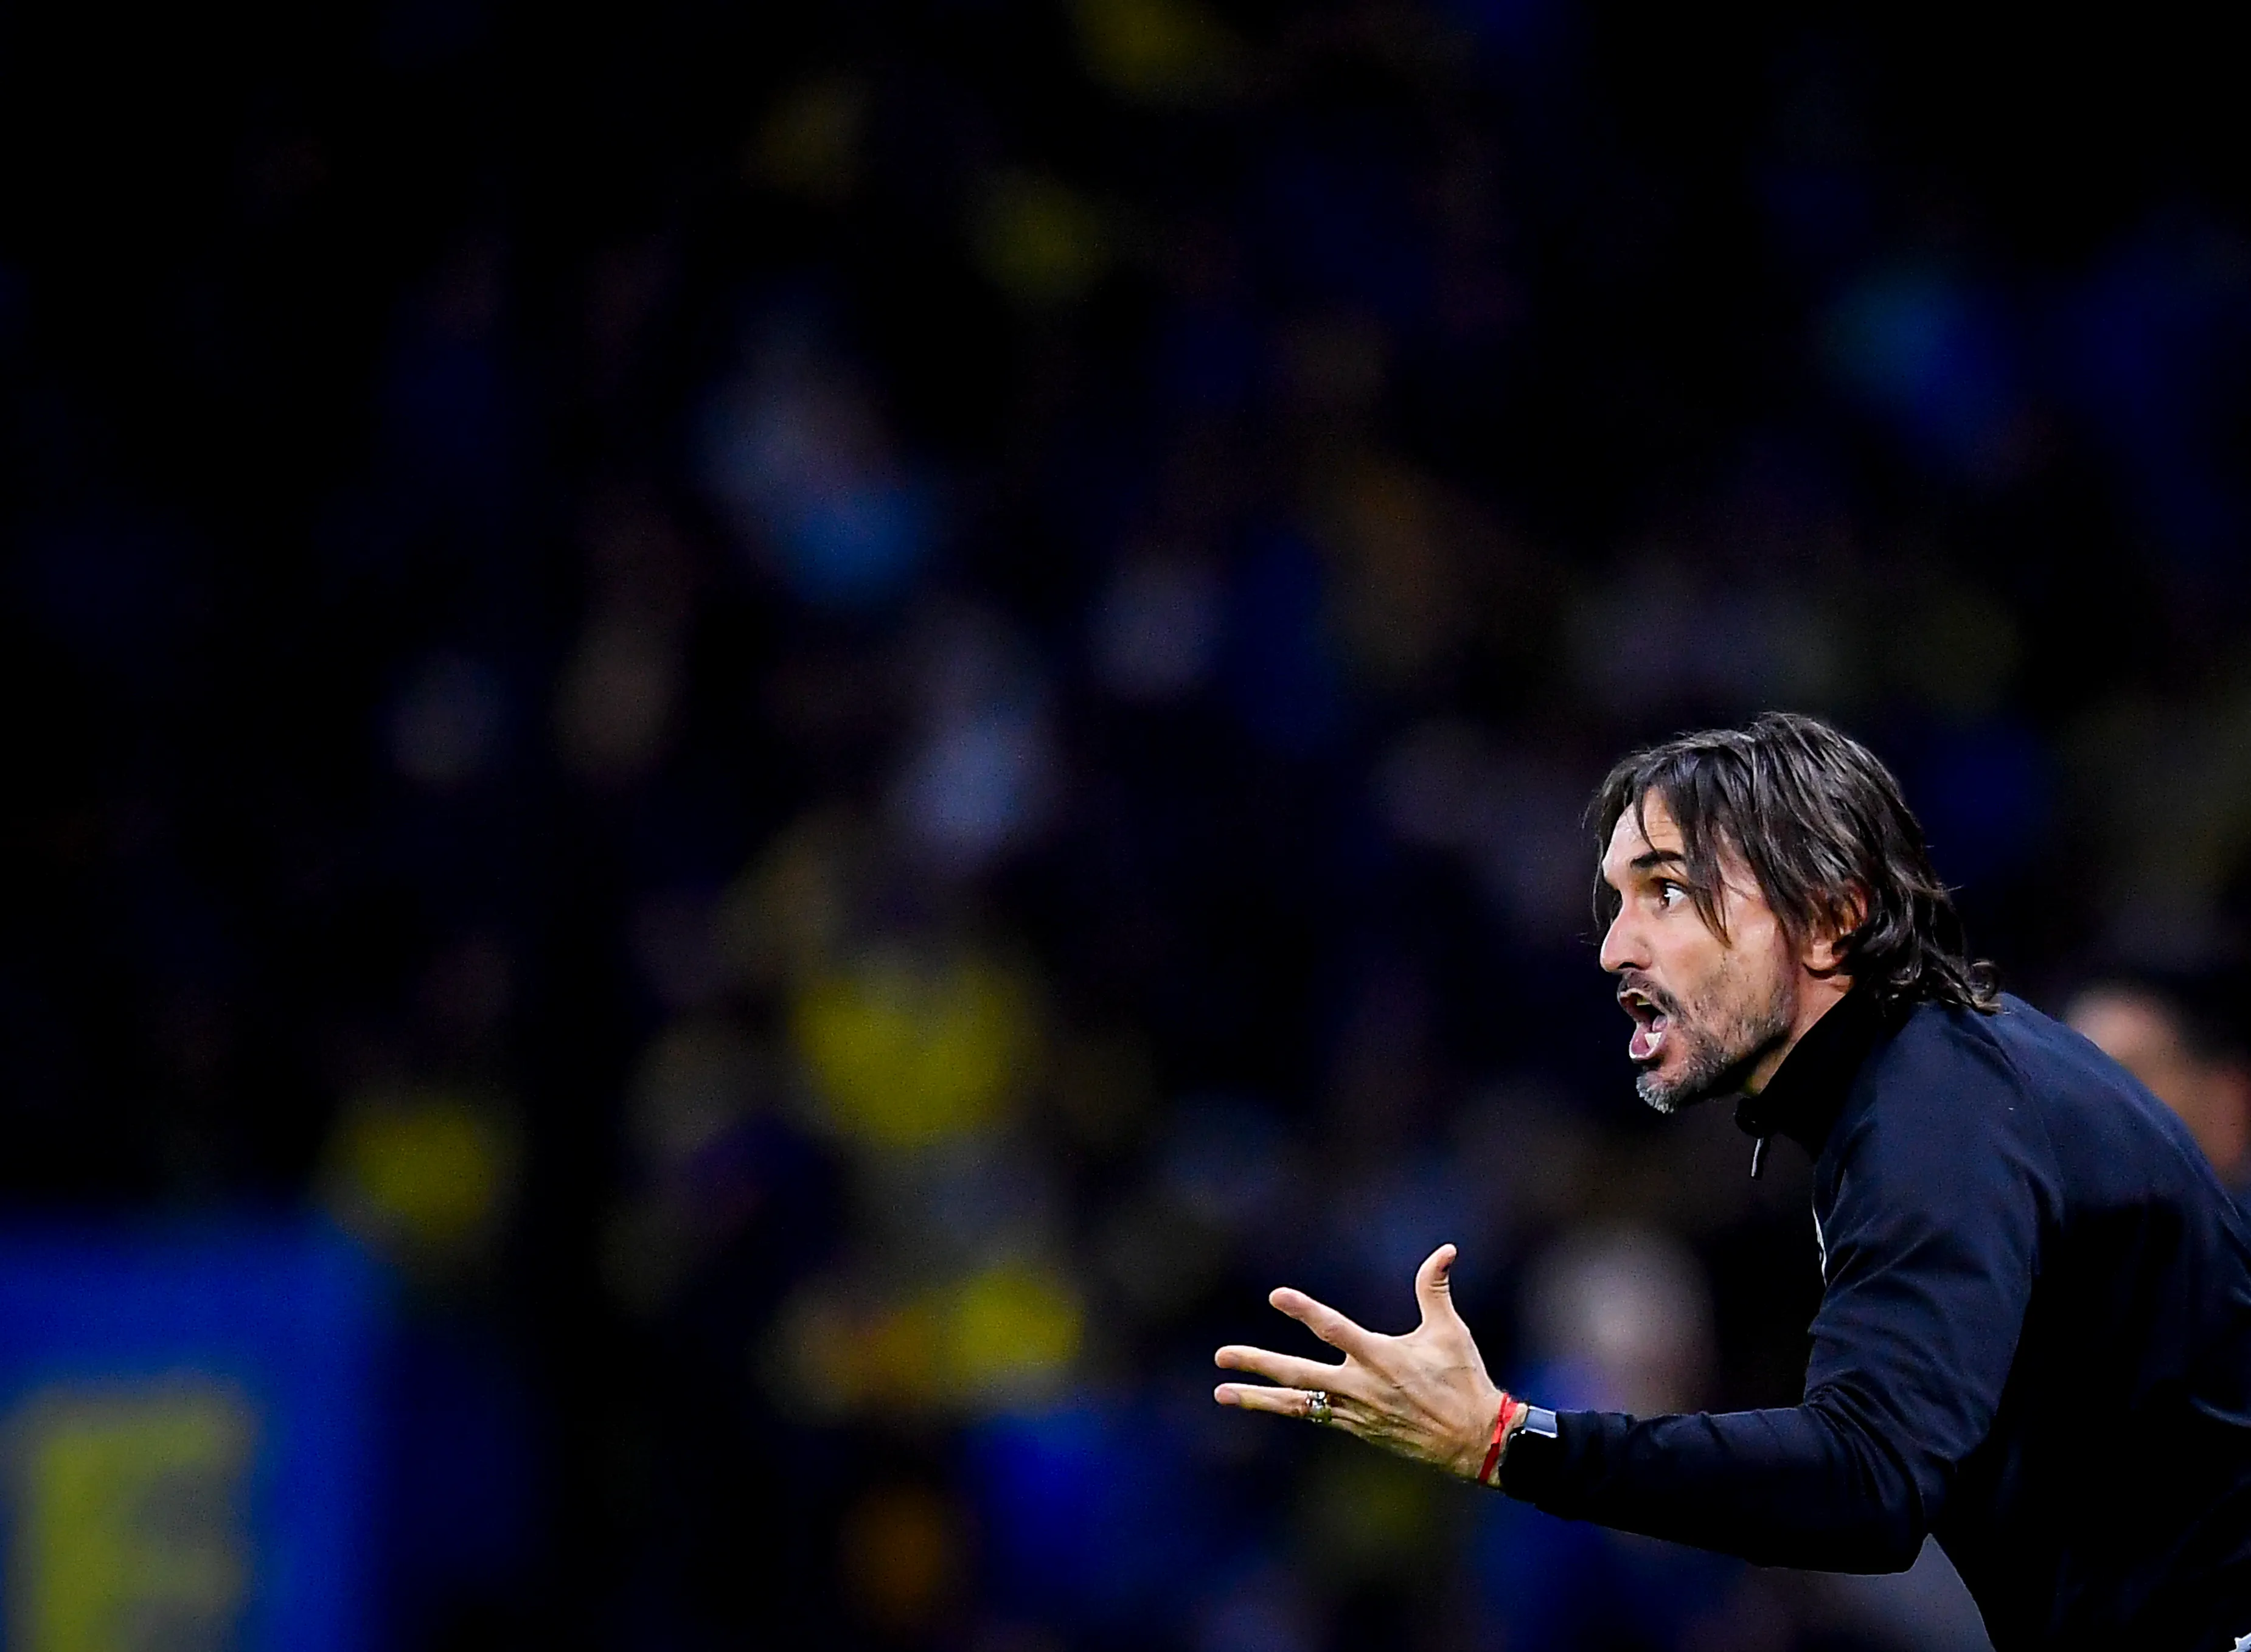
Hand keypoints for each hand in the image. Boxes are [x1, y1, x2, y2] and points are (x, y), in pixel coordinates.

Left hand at [1213, 1243, 1507, 1481]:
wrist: (1474, 1441)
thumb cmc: (1462, 1380)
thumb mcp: (1450, 1330)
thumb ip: (1435, 1287)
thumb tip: (1446, 1249)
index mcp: (1380, 1356)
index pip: (1333, 1329)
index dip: (1304, 1311)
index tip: (1276, 1296)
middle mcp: (1360, 1386)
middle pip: (1298, 1373)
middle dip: (1257, 1364)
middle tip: (1220, 1356)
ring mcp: (1354, 1412)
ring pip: (1296, 1403)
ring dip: (1257, 1397)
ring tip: (1220, 1393)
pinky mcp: (1356, 1429)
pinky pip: (1313, 1417)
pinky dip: (1287, 1408)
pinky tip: (1263, 1402)